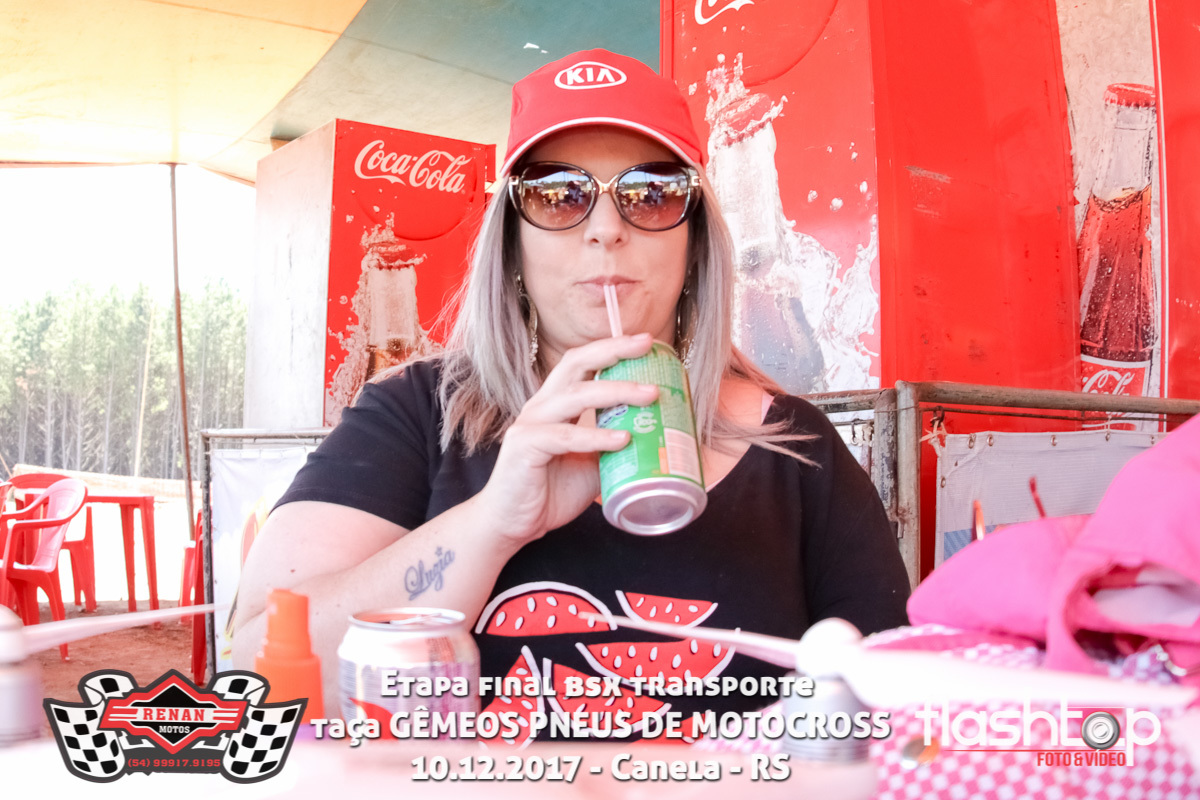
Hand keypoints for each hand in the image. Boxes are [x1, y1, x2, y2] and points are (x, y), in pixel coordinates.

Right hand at [474, 333, 659, 545]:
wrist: (513, 525)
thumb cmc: (550, 492)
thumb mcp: (592, 465)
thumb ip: (613, 447)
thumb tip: (655, 439)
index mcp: (556, 404)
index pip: (583, 362)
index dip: (612, 348)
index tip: (647, 342)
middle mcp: (542, 406)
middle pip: (576, 363)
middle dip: (613, 350)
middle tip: (647, 345)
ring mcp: (530, 424)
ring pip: (575, 395)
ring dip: (616, 391)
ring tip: (650, 395)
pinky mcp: (524, 447)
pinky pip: (565, 436)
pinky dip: (596, 436)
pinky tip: (623, 439)